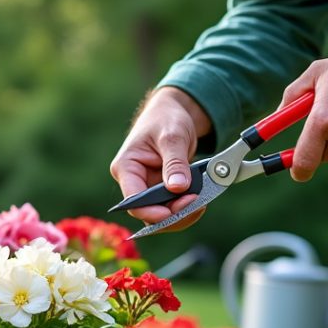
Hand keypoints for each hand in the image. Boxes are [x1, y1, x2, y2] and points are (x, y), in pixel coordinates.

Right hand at [109, 87, 212, 230]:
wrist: (173, 113)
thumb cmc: (166, 118)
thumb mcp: (172, 136)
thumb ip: (175, 163)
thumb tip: (178, 188)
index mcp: (126, 167)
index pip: (133, 200)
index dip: (151, 211)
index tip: (171, 212)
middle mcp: (134, 181)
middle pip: (148, 212)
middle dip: (172, 213)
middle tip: (196, 204)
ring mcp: (148, 187)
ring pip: (161, 214)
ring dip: (181, 213)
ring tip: (201, 201)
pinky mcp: (161, 189)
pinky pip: (172, 206)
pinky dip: (186, 207)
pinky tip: (199, 199)